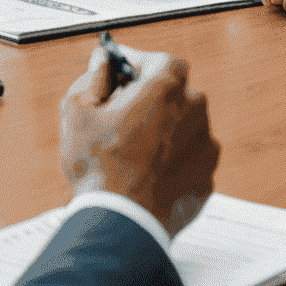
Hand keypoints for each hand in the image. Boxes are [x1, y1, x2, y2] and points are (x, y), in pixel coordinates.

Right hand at [61, 46, 218, 236]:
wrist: (121, 224)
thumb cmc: (99, 167)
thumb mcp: (78, 111)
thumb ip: (93, 78)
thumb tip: (102, 65)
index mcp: (168, 87)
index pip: (160, 61)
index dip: (140, 64)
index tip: (122, 70)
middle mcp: (196, 110)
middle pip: (174, 95)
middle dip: (151, 101)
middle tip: (123, 115)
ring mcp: (206, 147)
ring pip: (183, 130)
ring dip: (164, 134)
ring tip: (133, 154)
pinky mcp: (207, 179)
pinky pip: (189, 163)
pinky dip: (172, 165)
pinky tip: (147, 177)